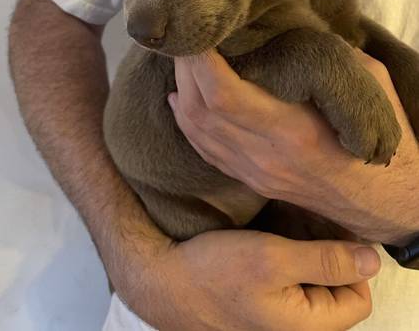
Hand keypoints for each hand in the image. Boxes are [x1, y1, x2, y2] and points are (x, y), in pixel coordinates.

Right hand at [132, 230, 376, 330]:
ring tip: (282, 218)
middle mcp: (297, 324)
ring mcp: (280, 312)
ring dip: (304, 243)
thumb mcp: (273, 259)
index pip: (358, 295)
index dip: (349, 257)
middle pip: (335, 284)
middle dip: (323, 246)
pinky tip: (269, 229)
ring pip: (312, 275)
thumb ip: (326, 260)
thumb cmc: (214, 273)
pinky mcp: (264, 298)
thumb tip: (372, 259)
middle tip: (300, 216)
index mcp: (308, 325)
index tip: (326, 224)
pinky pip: (290, 275)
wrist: (164, 280)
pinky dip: (286, 250)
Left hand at [168, 49, 418, 244]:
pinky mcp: (253, 180)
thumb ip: (336, 55)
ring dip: (181, 91)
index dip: (199, 62)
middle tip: (184, 38)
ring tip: (183, 60)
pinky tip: (181, 98)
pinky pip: (205, 150)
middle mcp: (265, 155)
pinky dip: (186, 121)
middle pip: (199, 110)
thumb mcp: (373, 88)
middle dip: (184, 69)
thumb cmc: (385, 143)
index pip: (222, 95)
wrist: (388, 205)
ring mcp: (255, 173)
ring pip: (195, 131)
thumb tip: (299, 31)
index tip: (197, 33)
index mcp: (293, 131)